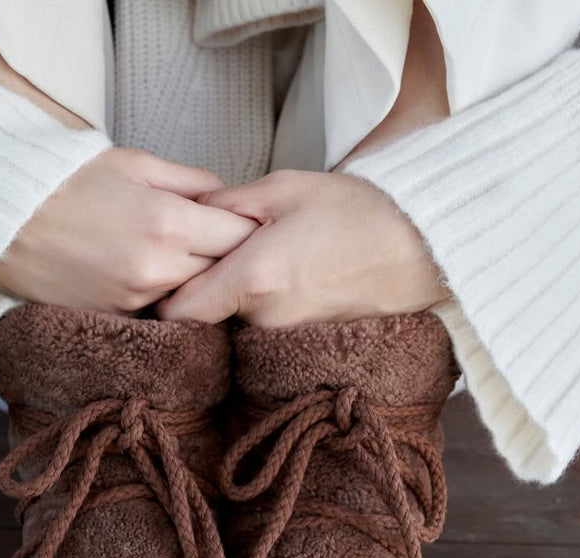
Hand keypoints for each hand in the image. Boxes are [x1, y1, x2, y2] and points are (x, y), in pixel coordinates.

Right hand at [0, 147, 257, 312]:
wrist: (4, 223)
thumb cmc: (67, 183)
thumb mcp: (133, 163)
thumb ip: (189, 180)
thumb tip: (226, 195)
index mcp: (169, 222)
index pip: (240, 236)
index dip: (247, 228)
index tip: (246, 223)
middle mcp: (159, 268)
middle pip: (224, 270)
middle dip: (229, 256)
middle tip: (224, 242)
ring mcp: (139, 299)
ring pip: (196, 295)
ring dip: (200, 280)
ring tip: (187, 258)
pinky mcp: (119, 318)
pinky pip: (162, 311)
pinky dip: (167, 296)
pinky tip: (156, 277)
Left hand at [155, 169, 447, 326]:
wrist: (418, 250)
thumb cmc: (354, 212)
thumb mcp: (283, 189)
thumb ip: (224, 205)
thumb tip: (187, 216)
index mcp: (251, 279)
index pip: (176, 311)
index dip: (161, 294)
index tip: (163, 273)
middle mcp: (261, 321)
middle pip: (202, 319)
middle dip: (199, 290)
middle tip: (210, 256)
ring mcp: (282, 339)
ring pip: (231, 325)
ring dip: (232, 299)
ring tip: (258, 261)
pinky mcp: (300, 346)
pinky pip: (260, 332)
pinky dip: (259, 310)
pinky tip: (281, 280)